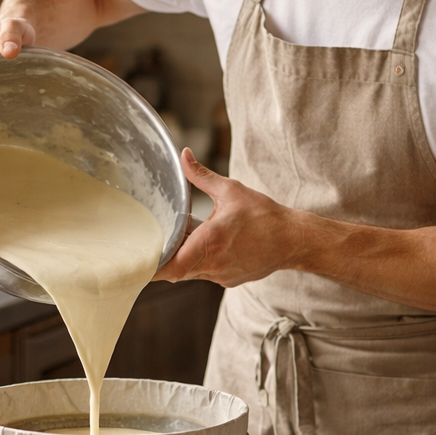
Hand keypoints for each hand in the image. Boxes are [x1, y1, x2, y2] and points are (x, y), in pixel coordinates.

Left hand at [155, 149, 301, 286]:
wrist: (293, 240)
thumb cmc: (264, 215)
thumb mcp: (231, 190)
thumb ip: (200, 175)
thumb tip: (184, 154)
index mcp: (209, 242)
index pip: (171, 267)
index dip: (153, 265)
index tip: (143, 255)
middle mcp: (213, 264)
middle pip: (175, 270)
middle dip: (166, 256)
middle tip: (158, 240)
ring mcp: (221, 275)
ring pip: (190, 272)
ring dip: (184, 257)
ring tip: (187, 237)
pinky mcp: (230, 280)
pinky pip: (206, 273)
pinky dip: (201, 261)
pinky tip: (208, 245)